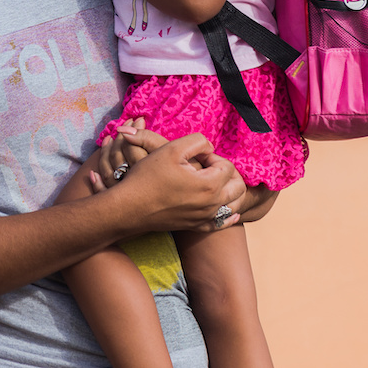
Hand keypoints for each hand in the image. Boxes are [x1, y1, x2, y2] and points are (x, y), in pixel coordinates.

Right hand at [90, 123, 277, 228]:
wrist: (129, 207)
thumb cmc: (148, 176)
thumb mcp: (172, 148)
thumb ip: (197, 141)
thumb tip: (209, 147)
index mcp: (209, 184)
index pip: (227, 166)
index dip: (213, 157)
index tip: (197, 156)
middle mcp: (212, 204)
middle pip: (237, 187)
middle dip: (227, 173)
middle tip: (208, 166)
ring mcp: (205, 218)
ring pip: (234, 205)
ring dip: (230, 192)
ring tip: (214, 181)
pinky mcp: (196, 226)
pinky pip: (221, 224)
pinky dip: (228, 216)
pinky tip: (226, 210)